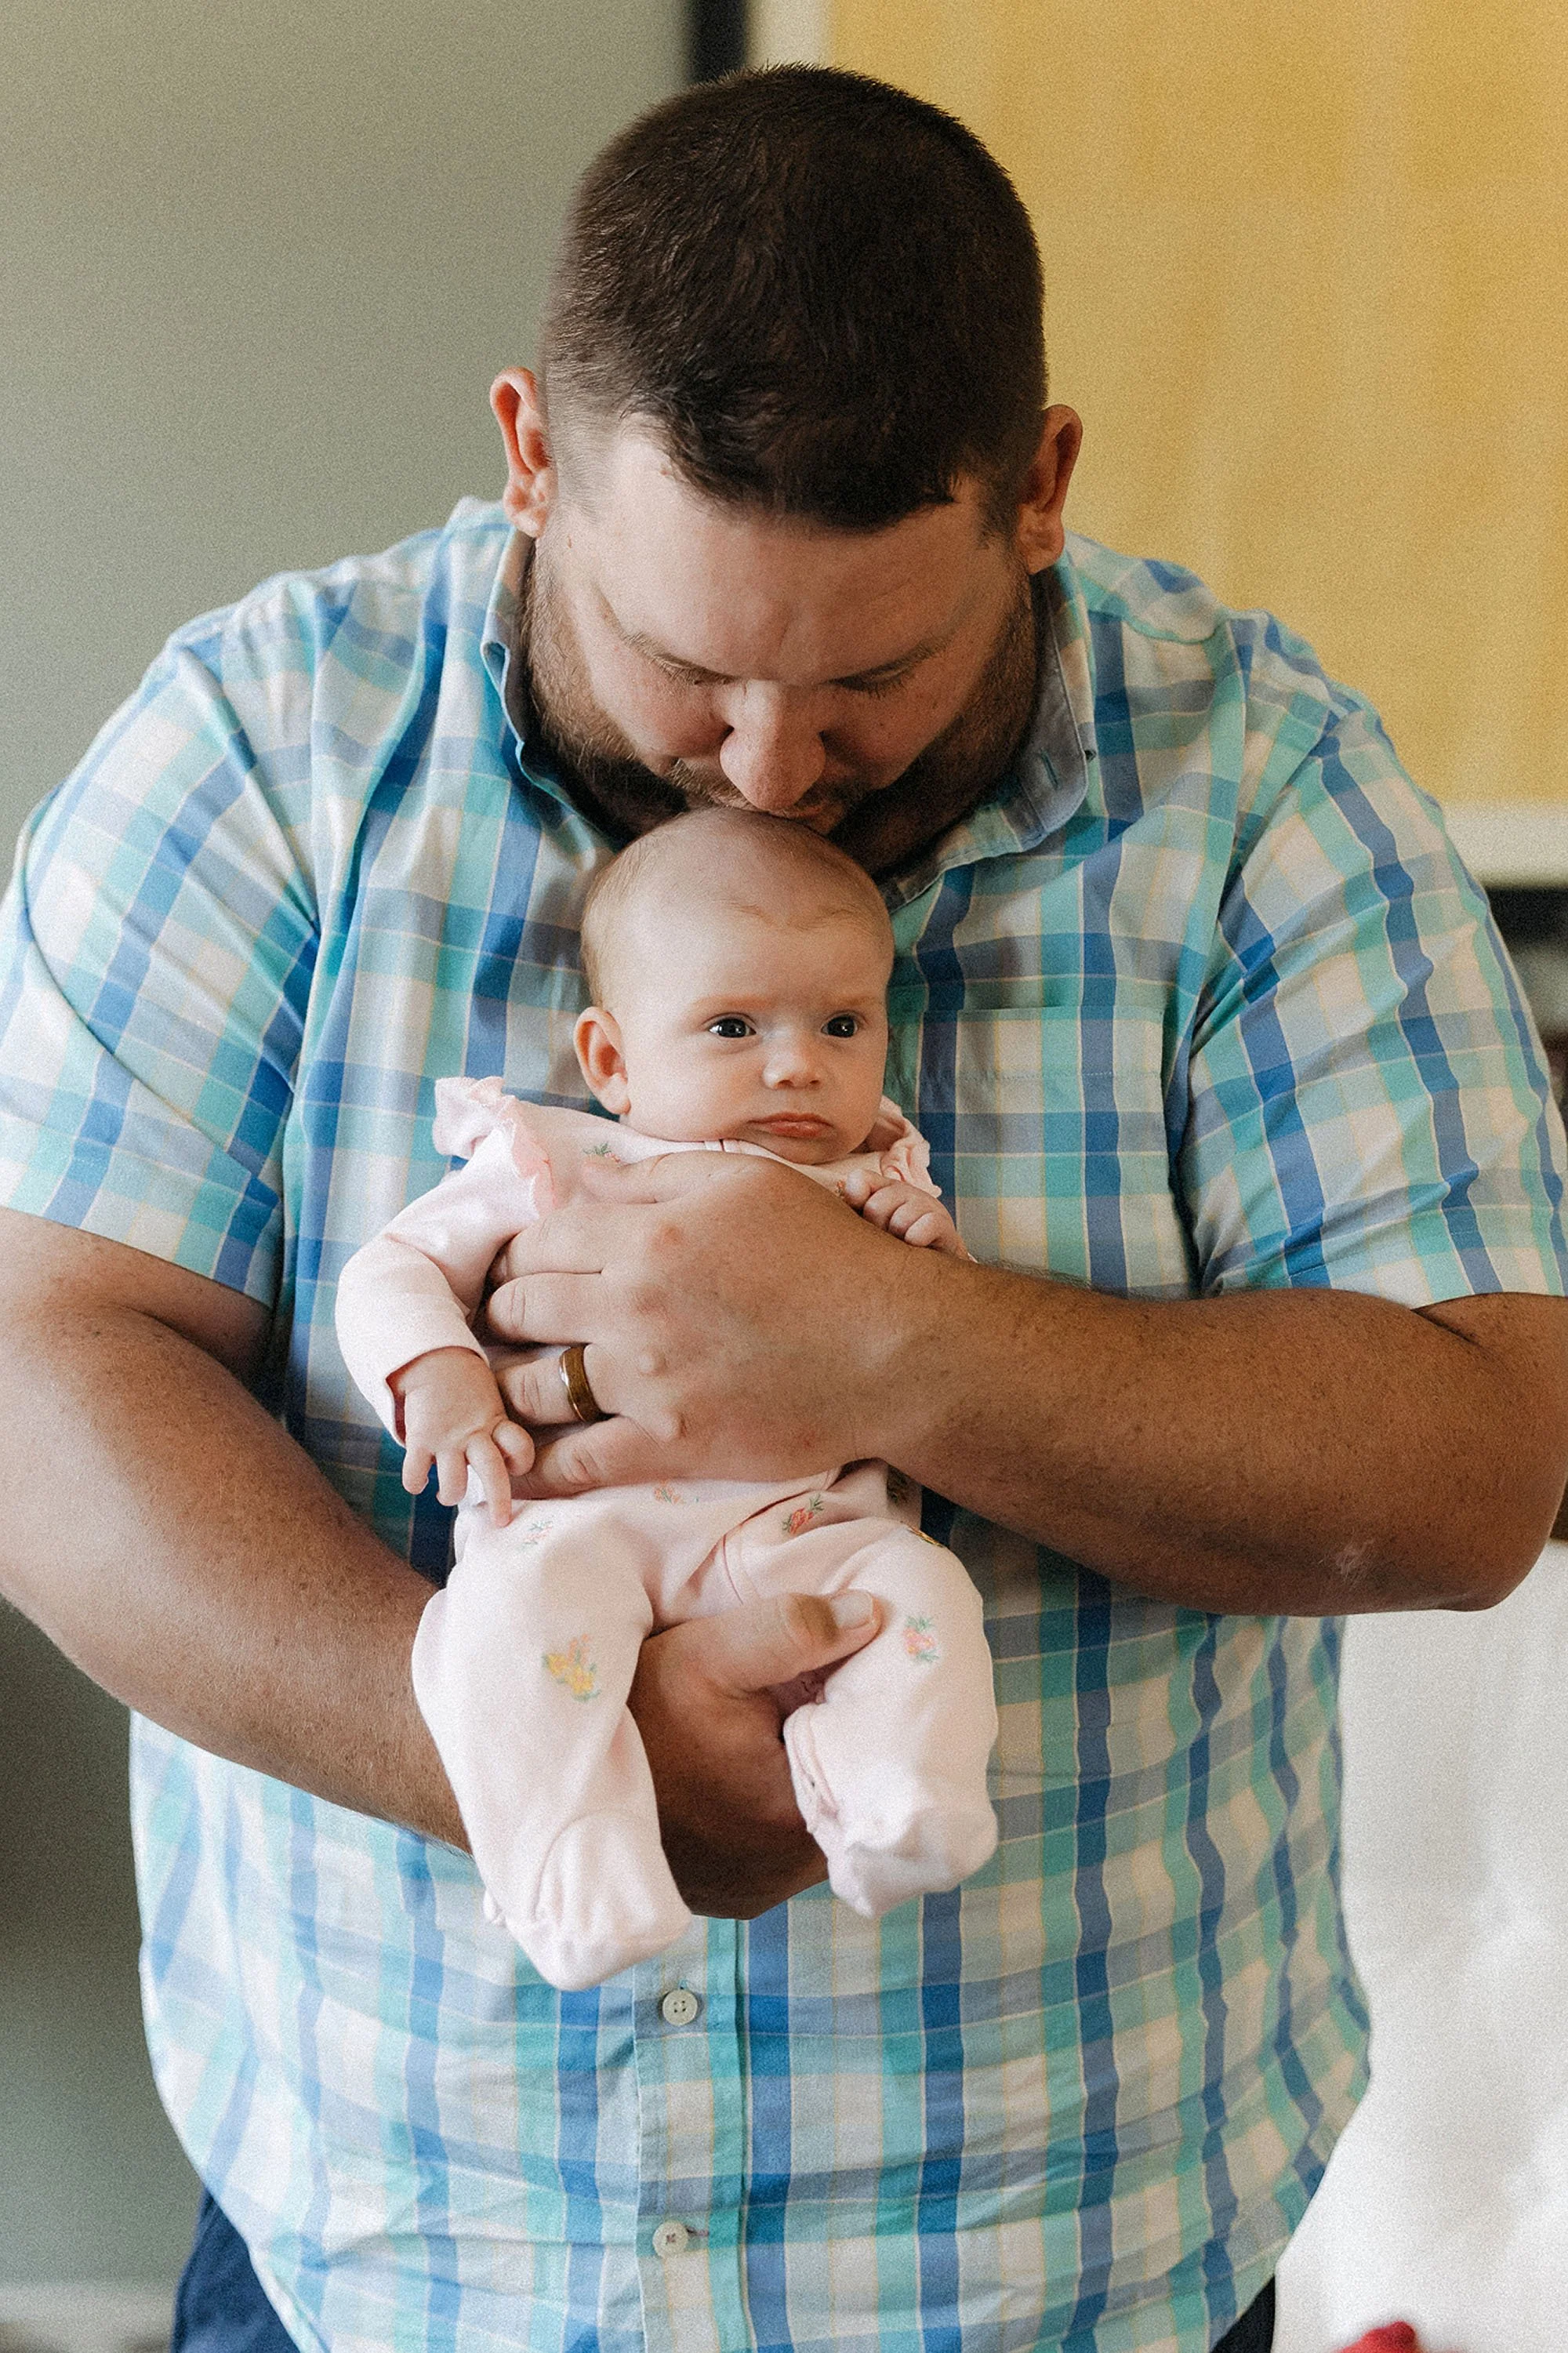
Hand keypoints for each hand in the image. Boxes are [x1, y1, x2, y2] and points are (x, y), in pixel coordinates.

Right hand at [389, 1347, 534, 1525]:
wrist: (434, 1359)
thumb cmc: (466, 1390)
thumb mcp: (490, 1405)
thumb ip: (495, 1432)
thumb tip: (500, 1469)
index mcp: (495, 1424)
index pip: (520, 1447)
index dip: (520, 1460)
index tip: (513, 1466)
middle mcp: (474, 1434)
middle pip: (493, 1472)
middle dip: (498, 1501)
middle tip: (501, 1521)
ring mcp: (446, 1438)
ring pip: (454, 1483)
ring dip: (451, 1494)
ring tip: (448, 1493)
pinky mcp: (420, 1439)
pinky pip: (416, 1474)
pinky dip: (416, 1483)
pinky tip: (419, 1481)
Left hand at [478, 1150, 950, 1495]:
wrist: (897, 1347)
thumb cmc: (831, 1255)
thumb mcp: (747, 1182)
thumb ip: (655, 1177)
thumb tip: (586, 1178)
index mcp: (649, 1232)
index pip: (538, 1242)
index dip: (517, 1255)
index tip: (518, 1270)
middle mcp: (634, 1303)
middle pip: (519, 1308)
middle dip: (502, 1313)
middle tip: (505, 1323)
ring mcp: (647, 1380)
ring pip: (533, 1386)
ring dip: (507, 1385)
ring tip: (505, 1386)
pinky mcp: (670, 1443)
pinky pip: (576, 1461)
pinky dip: (536, 1467)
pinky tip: (515, 1466)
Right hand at [628, 1587, 879, 1915]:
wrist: (553, 1782)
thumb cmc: (631, 1718)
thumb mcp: (707, 1655)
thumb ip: (792, 1630)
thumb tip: (872, 1615)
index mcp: (797, 1821)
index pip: (875, 1762)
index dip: (873, 1712)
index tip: (862, 1672)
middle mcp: (787, 1874)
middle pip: (847, 1797)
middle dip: (840, 1745)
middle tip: (824, 1690)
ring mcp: (759, 1890)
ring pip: (818, 1823)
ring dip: (807, 1777)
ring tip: (785, 1725)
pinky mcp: (735, 1894)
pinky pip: (782, 1846)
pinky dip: (778, 1805)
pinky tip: (756, 1765)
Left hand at [839, 1169, 968, 1255]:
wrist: (937, 1263)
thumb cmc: (895, 1245)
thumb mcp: (871, 1227)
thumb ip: (852, 1212)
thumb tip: (843, 1200)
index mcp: (882, 1189)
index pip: (859, 1180)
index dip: (856, 1201)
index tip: (862, 1219)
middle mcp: (904, 1191)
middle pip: (875, 1207)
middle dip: (877, 1230)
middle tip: (886, 1240)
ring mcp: (925, 1204)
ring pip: (898, 1221)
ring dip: (897, 1242)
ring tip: (903, 1247)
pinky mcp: (942, 1223)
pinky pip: (919, 1232)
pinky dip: (914, 1242)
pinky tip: (916, 1249)